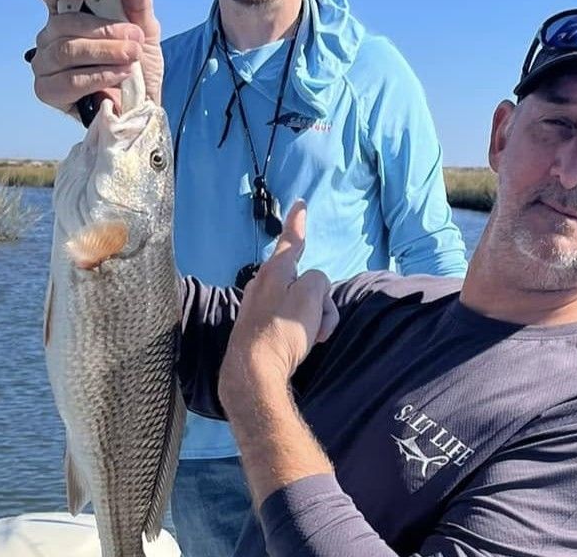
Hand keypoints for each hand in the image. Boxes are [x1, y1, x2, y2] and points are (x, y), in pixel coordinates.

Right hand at [27, 0, 162, 116]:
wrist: (142, 106)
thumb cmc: (137, 66)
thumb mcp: (145, 31)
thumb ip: (139, 2)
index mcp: (69, 11)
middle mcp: (51, 33)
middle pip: (62, 22)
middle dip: (104, 29)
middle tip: (134, 38)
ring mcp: (46, 62)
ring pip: (66, 50)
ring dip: (105, 52)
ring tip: (132, 57)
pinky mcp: (47, 90)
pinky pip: (68, 80)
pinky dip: (99, 76)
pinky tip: (120, 75)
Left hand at [223, 201, 339, 391]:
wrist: (255, 373)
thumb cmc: (283, 330)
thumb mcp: (312, 294)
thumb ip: (317, 280)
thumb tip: (311, 288)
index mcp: (275, 271)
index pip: (291, 240)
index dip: (298, 222)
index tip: (299, 203)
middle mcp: (262, 284)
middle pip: (304, 281)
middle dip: (320, 301)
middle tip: (321, 325)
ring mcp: (258, 307)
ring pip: (299, 303)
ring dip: (314, 319)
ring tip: (312, 339)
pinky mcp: (258, 329)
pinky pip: (289, 320)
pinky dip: (301, 331)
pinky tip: (299, 347)